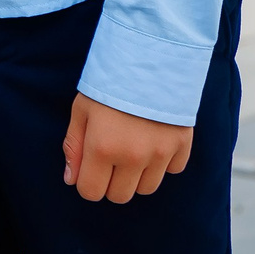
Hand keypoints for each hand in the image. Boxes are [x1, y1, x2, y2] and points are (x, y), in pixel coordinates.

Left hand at [62, 93, 192, 202]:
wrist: (150, 58)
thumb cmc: (109, 83)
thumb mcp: (81, 110)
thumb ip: (74, 147)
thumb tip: (72, 180)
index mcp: (102, 148)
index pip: (92, 192)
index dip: (87, 182)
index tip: (90, 168)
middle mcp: (132, 157)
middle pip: (120, 196)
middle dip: (111, 182)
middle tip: (111, 156)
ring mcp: (160, 154)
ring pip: (147, 189)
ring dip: (137, 175)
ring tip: (133, 146)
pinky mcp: (182, 146)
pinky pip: (171, 170)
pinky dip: (163, 162)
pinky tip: (154, 138)